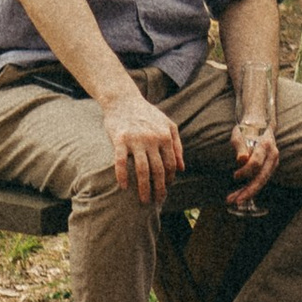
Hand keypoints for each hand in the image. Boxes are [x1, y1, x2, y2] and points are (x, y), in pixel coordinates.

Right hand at [100, 83, 184, 207]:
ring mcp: (135, 140)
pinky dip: (122, 176)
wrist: (123, 100)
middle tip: (157, 201)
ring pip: (142, 169)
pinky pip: (120, 162)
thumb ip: (177, 146)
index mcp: (166, 136)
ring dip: (144, 188)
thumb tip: (182, 169)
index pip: (171, 164)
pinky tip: (123, 187)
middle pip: (158, 170)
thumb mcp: (168, 125)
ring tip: (144, 201)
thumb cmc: (147, 114)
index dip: (169, 180)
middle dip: (159, 189)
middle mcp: (152, 139)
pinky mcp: (119, 139)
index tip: (165, 190)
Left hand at [226, 112, 280, 207]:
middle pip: (262, 177)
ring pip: (262, 181)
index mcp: (266, 145)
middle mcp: (273, 155)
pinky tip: (241, 194)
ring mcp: (273, 162)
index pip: (256, 163)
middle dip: (249, 190)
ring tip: (233, 200)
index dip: (245, 171)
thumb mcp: (239, 135)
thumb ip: (240, 147)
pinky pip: (261, 180)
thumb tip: (241, 160)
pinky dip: (251, 188)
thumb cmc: (247, 130)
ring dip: (248, 192)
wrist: (260, 125)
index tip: (235, 176)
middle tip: (236, 201)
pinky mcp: (270, 168)